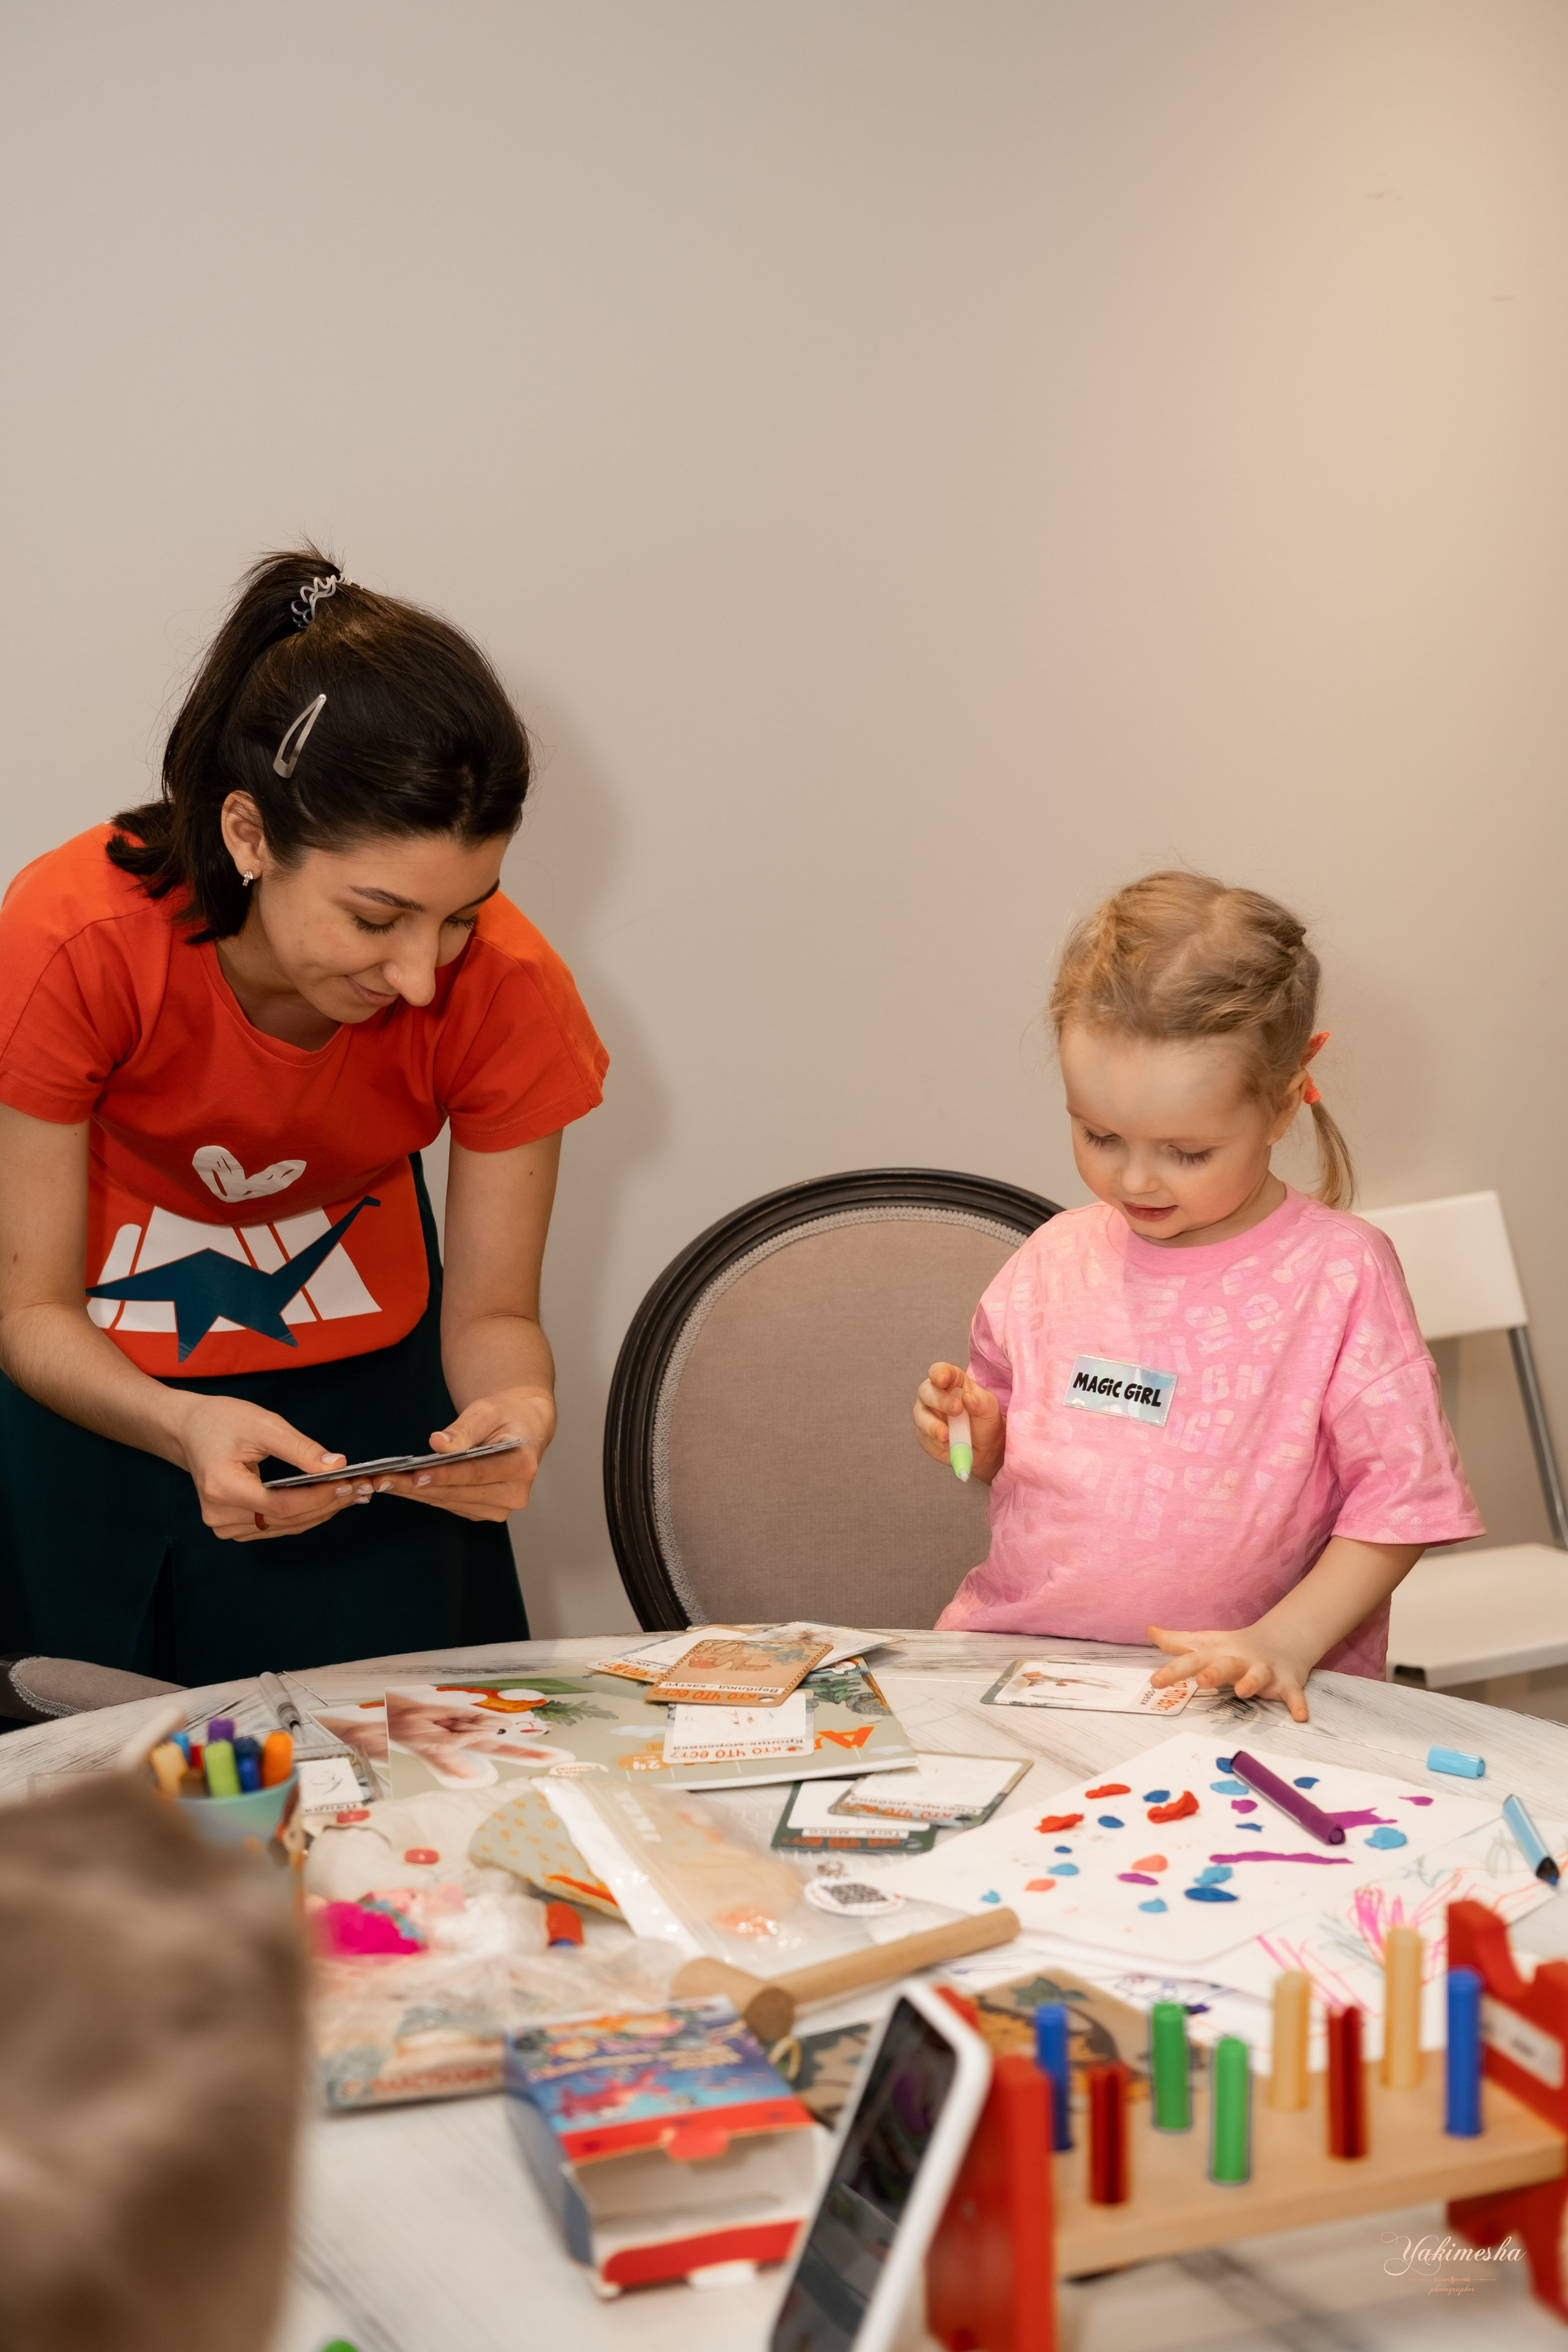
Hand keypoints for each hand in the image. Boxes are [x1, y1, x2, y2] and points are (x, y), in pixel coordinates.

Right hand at [170, 1394, 352, 1543]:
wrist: (190, 1430)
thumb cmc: (222, 1421)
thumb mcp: (263, 1424)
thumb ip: (300, 1448)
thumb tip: (337, 1466)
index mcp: (222, 1488)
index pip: (281, 1505)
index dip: (319, 1497)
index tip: (351, 1483)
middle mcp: (220, 1515)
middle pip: (286, 1519)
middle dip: (328, 1504)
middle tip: (363, 1488)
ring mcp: (224, 1525)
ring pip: (284, 1527)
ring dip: (320, 1511)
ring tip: (353, 1493)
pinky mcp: (232, 1526)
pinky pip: (275, 1526)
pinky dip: (303, 1514)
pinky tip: (327, 1500)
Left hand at [374, 1386, 555, 1521]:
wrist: (522, 1428)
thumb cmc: (506, 1415)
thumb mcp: (487, 1411)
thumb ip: (464, 1429)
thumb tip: (438, 1444)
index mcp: (522, 1466)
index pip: (476, 1473)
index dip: (444, 1475)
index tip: (414, 1475)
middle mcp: (514, 1494)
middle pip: (458, 1492)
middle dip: (417, 1485)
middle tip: (381, 1479)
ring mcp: (500, 1507)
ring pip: (449, 1501)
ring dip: (414, 1492)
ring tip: (382, 1482)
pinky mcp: (485, 1511)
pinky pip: (449, 1504)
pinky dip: (424, 1494)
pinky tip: (400, 1485)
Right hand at [913, 1362, 1003, 1482]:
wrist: (985, 1447)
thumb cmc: (984, 1419)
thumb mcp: (989, 1408)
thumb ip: (981, 1401)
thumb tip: (968, 1398)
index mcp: (951, 1381)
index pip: (939, 1371)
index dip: (939, 1373)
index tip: (943, 1379)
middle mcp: (933, 1395)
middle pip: (926, 1392)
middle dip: (940, 1401)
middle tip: (957, 1410)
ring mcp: (926, 1415)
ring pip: (921, 1416)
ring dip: (932, 1425)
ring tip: (946, 1435)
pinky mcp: (924, 1435)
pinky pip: (924, 1436)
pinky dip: (934, 1440)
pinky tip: (947, 1443)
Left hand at [1148, 1622, 1314, 1723]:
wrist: (1280, 1639)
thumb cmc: (1234, 1647)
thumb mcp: (1205, 1643)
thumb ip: (1176, 1643)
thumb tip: (1149, 1631)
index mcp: (1217, 1654)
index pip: (1191, 1661)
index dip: (1173, 1671)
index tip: (1155, 1681)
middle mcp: (1239, 1661)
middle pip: (1224, 1665)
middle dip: (1214, 1673)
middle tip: (1202, 1680)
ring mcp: (1264, 1670)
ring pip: (1258, 1676)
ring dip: (1251, 1682)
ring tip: (1243, 1691)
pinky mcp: (1287, 1682)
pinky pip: (1293, 1694)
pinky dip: (1298, 1704)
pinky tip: (1300, 1716)